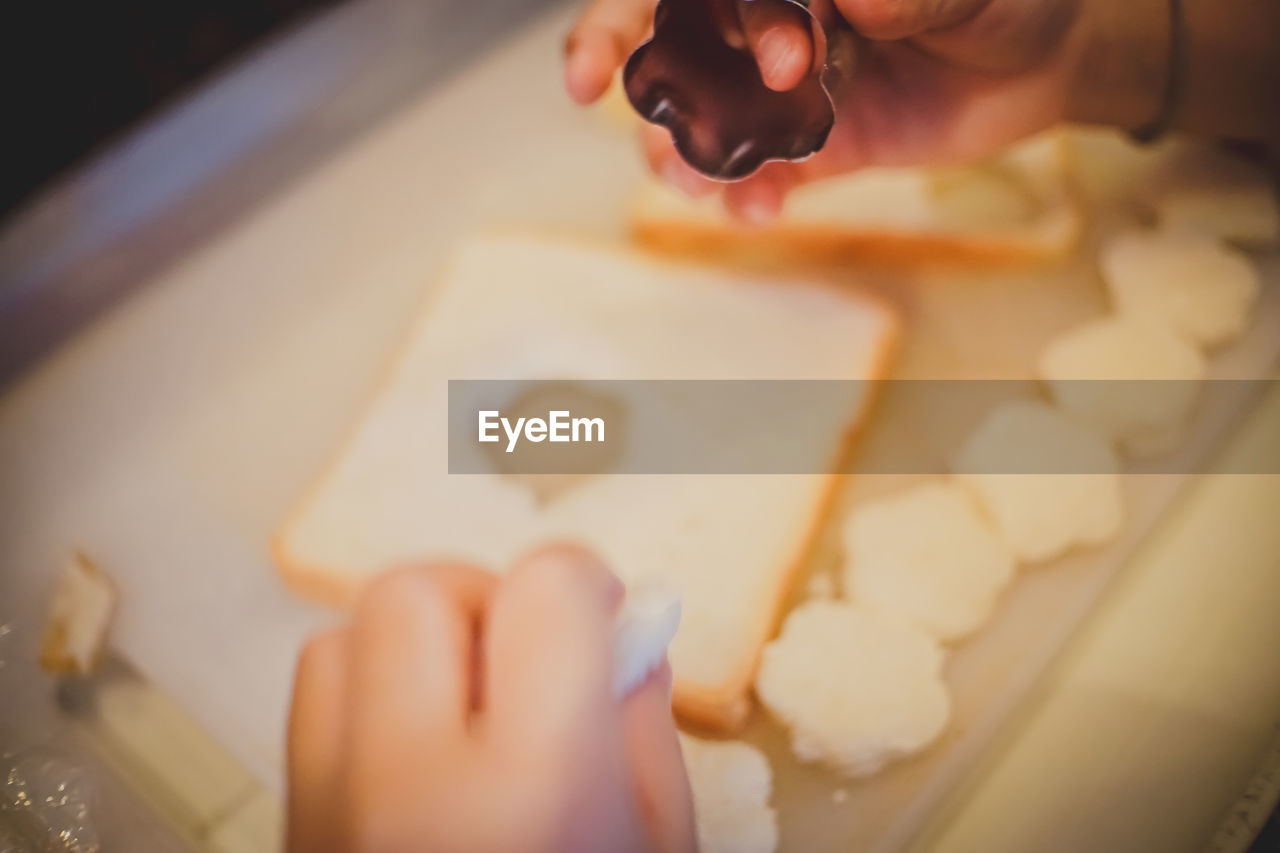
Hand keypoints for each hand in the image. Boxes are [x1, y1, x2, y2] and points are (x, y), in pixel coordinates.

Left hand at [286, 546, 695, 852]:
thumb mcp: (660, 852)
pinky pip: (311, 716)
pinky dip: (366, 704)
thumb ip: (645, 735)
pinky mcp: (292, 832)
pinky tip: (421, 756)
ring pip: (340, 638)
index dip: (585, 582)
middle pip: (417, 589)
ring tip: (469, 712)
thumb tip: (631, 637)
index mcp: (534, 791)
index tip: (603, 610)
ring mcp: (329, 814)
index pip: (543, 591)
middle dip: (485, 597)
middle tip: (531, 659)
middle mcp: (409, 790)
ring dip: (412, 648)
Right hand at [565, 0, 1094, 220]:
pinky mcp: (811, 150)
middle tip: (619, 106)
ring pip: (703, 119)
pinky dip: (747, 196)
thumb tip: (852, 0)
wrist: (1045, 61)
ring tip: (690, 179)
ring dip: (682, 152)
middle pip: (674, 46)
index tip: (611, 59)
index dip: (634, 16)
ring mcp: (784, 91)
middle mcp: (771, 24)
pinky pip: (761, 177)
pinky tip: (755, 210)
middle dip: (641, 76)